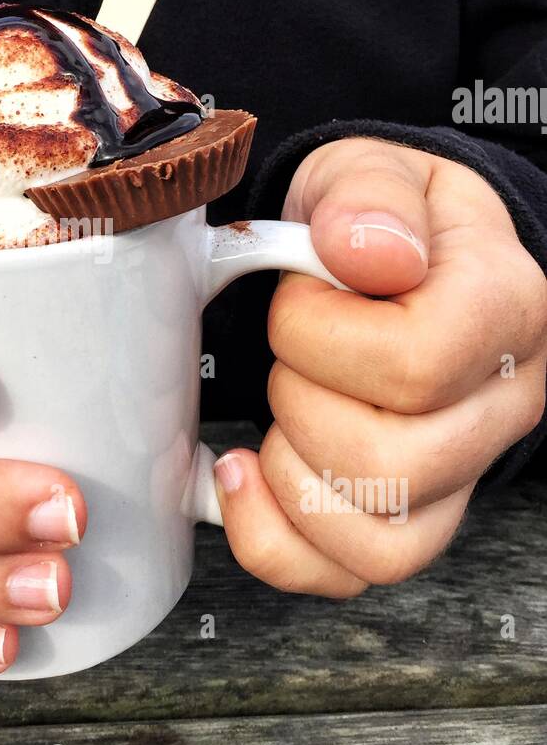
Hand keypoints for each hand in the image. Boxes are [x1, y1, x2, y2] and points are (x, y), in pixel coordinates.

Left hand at [215, 137, 546, 595]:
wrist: (395, 256)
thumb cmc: (381, 220)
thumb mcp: (371, 170)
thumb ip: (367, 196)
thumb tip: (365, 252)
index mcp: (502, 309)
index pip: (414, 366)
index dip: (319, 336)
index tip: (300, 293)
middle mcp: (500, 404)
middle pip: (391, 464)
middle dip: (299, 400)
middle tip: (291, 349)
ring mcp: (460, 471)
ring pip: (376, 538)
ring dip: (290, 472)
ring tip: (280, 408)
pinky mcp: (411, 516)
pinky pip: (349, 574)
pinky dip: (272, 539)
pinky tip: (242, 477)